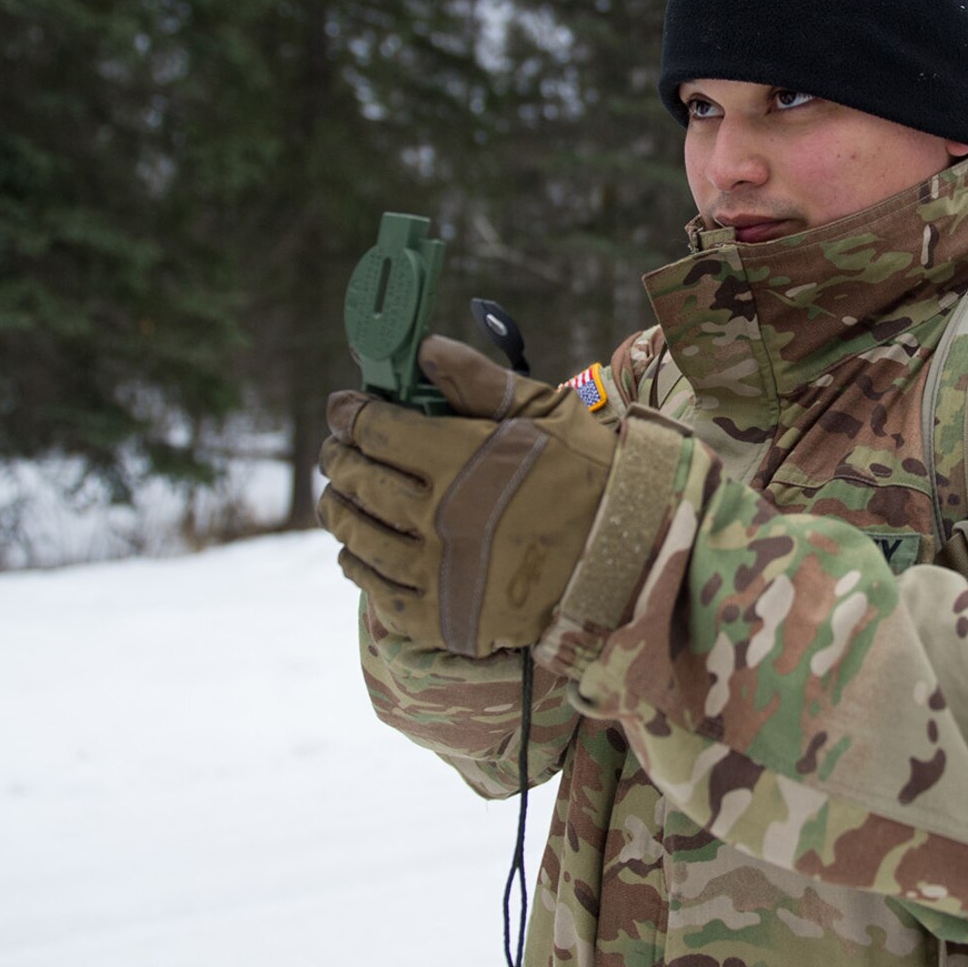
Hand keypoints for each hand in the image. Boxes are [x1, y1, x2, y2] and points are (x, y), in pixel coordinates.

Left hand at [317, 336, 619, 656]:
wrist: (629, 559)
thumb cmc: (591, 476)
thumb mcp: (544, 413)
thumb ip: (478, 379)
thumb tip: (422, 347)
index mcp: (459, 461)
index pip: (376, 430)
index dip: (351, 414)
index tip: (344, 406)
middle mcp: (438, 519)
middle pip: (358, 481)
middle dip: (340, 457)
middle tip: (338, 446)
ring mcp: (436, 575)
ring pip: (356, 537)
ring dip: (339, 509)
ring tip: (340, 495)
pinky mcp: (441, 620)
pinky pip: (375, 590)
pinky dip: (358, 563)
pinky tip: (360, 549)